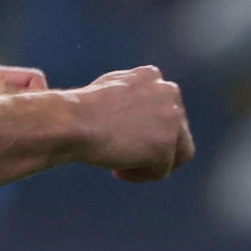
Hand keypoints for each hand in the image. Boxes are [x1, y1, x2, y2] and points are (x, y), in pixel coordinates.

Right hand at [74, 65, 194, 181]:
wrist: (74, 121)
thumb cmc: (80, 108)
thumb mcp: (109, 86)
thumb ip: (132, 92)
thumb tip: (125, 104)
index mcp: (153, 76)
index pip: (164, 106)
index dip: (146, 125)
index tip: (124, 133)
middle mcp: (168, 93)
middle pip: (176, 129)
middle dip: (154, 144)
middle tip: (126, 154)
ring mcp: (171, 120)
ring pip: (176, 152)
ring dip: (151, 162)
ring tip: (122, 165)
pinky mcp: (166, 146)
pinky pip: (161, 171)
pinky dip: (140, 175)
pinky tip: (117, 170)